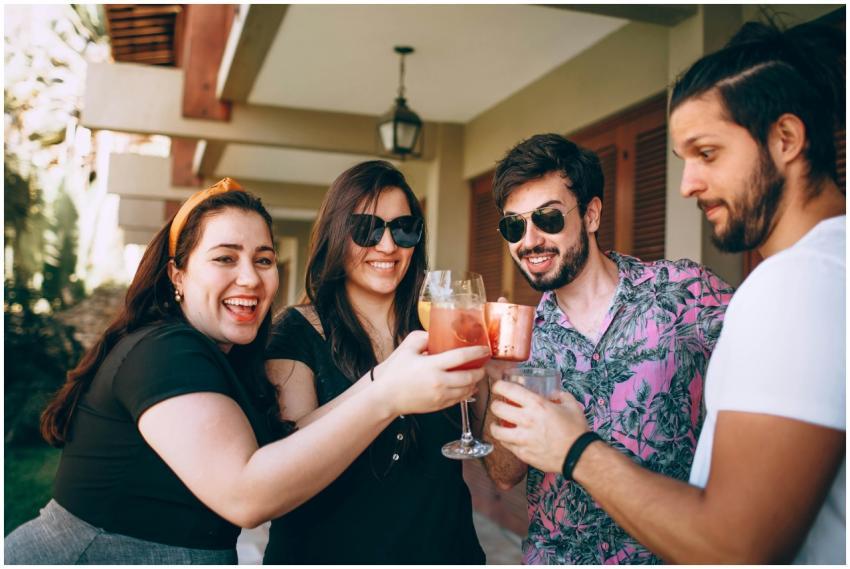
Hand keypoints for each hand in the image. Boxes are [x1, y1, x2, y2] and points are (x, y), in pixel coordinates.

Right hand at [374, 331, 488, 415]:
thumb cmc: (395, 373)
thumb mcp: (407, 349)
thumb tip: (435, 334)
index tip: (484, 349)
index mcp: (432, 365)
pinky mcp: (439, 405)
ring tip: (477, 374)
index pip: (461, 357)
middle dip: (480, 370)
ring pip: (467, 390)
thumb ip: (423, 338)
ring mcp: (440, 396)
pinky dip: (467, 392)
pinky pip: (459, 399)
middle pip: (469, 376)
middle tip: (483, 363)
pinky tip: (468, 386)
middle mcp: (439, 382)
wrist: (386, 397)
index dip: (476, 352)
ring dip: (475, 382)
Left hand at [488, 380, 589, 472]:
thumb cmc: (576, 431)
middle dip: (495, 405)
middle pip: (497, 408)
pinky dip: (505, 440)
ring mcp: (523, 438)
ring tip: (497, 424)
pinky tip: (509, 438)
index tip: (499, 387)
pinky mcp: (523, 453)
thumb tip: (552, 394)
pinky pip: (506, 445)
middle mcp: (526, 420)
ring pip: (496, 430)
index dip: (498, 386)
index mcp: (537, 405)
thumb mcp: (572, 405)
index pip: (507, 389)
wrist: (579, 456)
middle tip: (498, 406)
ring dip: (494, 426)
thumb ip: (560, 395)